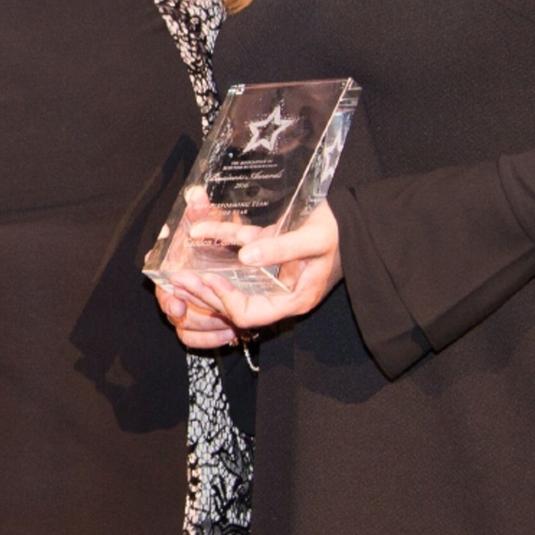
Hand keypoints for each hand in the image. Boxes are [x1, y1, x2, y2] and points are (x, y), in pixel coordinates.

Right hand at [153, 187, 242, 348]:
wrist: (220, 253)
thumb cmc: (208, 236)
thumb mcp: (207, 221)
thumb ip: (201, 209)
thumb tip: (197, 194)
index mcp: (170, 267)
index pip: (160, 287)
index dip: (168, 298)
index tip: (178, 304)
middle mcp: (174, 290)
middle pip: (173, 313)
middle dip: (192, 317)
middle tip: (216, 319)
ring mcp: (186, 308)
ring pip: (186, 330)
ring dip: (206, 328)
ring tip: (228, 324)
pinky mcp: (200, 324)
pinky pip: (197, 340)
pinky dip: (211, 340)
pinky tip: (229, 333)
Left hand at [191, 201, 343, 332]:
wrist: (357, 220)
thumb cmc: (339, 233)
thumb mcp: (314, 241)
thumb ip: (281, 249)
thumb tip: (245, 256)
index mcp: (293, 299)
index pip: (249, 314)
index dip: (225, 301)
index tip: (207, 282)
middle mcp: (280, 292)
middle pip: (234, 304)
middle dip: (205, 294)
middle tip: (178, 282)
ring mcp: (273, 275)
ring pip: (232, 281)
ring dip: (205, 277)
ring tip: (178, 271)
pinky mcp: (269, 251)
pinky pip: (240, 249)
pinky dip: (220, 240)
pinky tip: (198, 231)